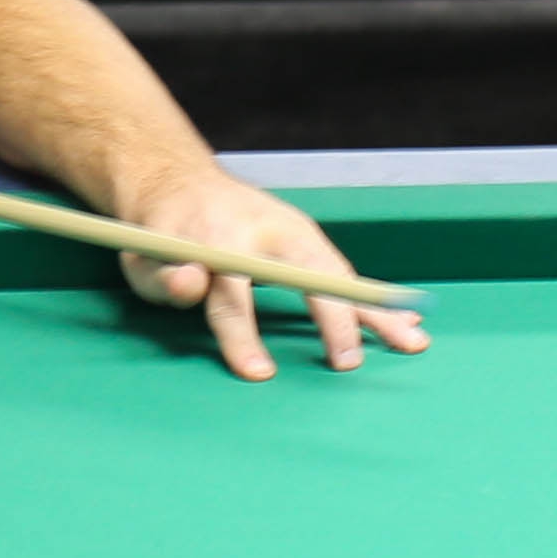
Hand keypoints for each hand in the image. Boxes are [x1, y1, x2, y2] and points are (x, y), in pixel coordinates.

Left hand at [113, 169, 427, 381]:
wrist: (181, 182)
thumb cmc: (161, 234)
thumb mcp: (143, 255)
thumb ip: (163, 276)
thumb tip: (189, 286)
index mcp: (218, 236)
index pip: (232, 292)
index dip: (242, 336)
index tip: (259, 375)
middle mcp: (263, 231)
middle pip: (305, 277)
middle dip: (330, 320)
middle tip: (345, 364)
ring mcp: (292, 233)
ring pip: (338, 274)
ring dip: (375, 309)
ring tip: (413, 340)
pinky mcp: (308, 241)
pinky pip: (346, 274)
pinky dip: (376, 299)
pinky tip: (408, 320)